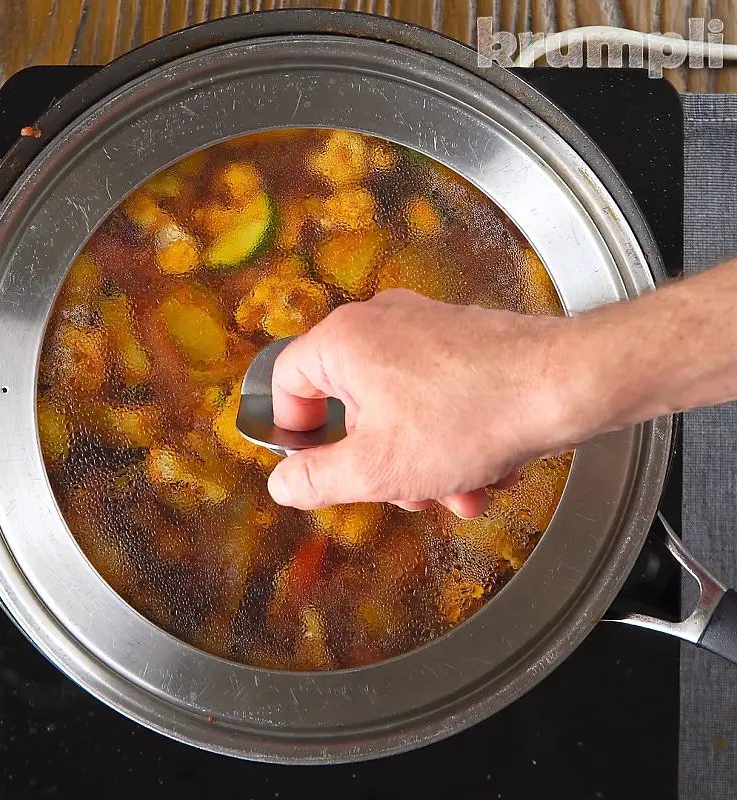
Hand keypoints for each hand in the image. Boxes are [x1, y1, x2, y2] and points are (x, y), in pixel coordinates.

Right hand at [267, 289, 583, 516]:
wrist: (565, 384)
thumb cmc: (470, 417)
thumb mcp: (377, 467)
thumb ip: (317, 479)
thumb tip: (284, 483)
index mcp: (344, 341)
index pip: (285, 383)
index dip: (294, 432)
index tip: (317, 465)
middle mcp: (380, 323)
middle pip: (349, 405)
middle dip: (378, 461)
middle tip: (405, 490)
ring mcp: (423, 328)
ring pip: (397, 409)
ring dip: (420, 461)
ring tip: (457, 489)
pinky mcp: (460, 342)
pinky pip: (434, 398)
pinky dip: (449, 438)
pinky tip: (481, 471)